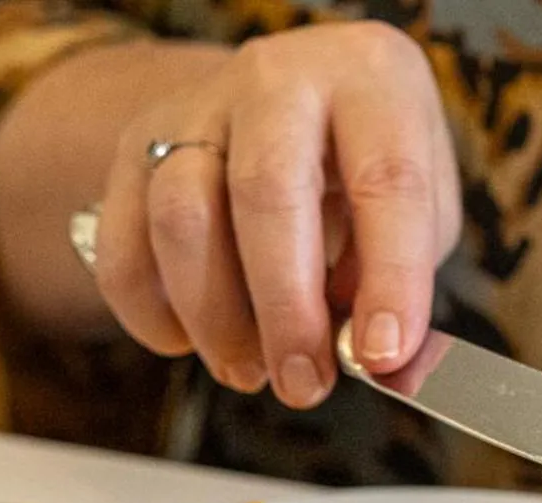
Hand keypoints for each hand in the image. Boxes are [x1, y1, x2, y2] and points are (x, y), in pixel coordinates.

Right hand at [91, 22, 461, 406]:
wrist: (289, 105)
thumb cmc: (364, 167)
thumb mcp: (419, 209)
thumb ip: (401, 280)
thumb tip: (377, 360)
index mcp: (370, 81)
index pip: (386, 181)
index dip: (389, 278)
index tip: (382, 354)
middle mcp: (278, 81)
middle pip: (266, 192)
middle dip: (286, 308)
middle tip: (304, 383)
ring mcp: (197, 109)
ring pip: (181, 216)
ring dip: (215, 317)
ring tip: (250, 370)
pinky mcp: (136, 149)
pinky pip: (123, 243)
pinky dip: (149, 311)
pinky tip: (187, 341)